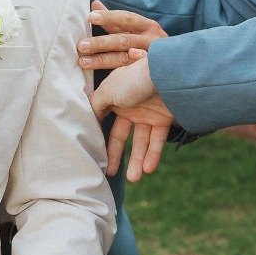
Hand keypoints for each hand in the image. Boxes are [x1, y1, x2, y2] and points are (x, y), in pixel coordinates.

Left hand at [77, 3, 168, 72]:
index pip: (126, 19)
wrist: (178, 63)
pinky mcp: (152, 73)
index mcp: (146, 26)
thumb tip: (95, 4)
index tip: (91, 17)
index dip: (109, 17)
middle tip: (81, 45)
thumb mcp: (135, 29)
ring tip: (83, 62)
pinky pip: (137, 73)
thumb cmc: (148, 43)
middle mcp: (150, 39)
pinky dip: (128, 71)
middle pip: (123, 40)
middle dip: (101, 43)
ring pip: (125, 58)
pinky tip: (115, 76)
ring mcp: (152, 57)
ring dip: (103, 60)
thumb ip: (114, 21)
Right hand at [92, 53, 173, 180]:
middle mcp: (130, 106)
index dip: (98, 135)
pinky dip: (153, 155)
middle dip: (115, 155)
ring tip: (133, 179)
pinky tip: (148, 169)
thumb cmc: (134, 79)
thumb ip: (95, 105)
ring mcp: (147, 114)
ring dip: (136, 161)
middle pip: (120, 135)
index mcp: (114, 97)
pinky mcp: (164, 120)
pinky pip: (157, 141)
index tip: (91, 152)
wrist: (167, 75)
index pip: (103, 118)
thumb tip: (88, 119)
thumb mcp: (107, 90)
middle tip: (109, 173)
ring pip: (140, 142)